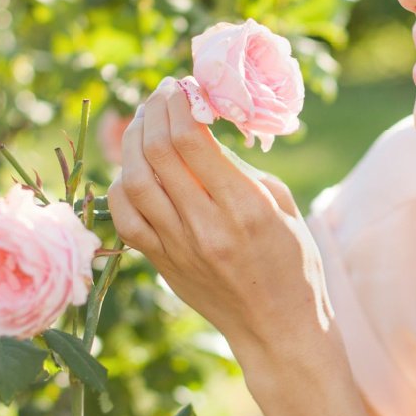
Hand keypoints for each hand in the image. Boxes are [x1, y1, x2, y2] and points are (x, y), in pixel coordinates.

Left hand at [106, 76, 327, 356]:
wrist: (278, 330)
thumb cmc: (293, 263)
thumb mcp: (282, 205)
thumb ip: (239, 168)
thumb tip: (201, 130)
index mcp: (245, 208)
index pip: (192, 141)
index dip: (180, 104)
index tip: (182, 85)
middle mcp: (206, 226)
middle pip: (158, 153)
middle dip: (155, 112)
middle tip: (161, 94)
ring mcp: (179, 248)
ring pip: (134, 181)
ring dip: (133, 142)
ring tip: (144, 122)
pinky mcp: (162, 264)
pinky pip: (125, 217)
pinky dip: (122, 186)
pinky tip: (133, 169)